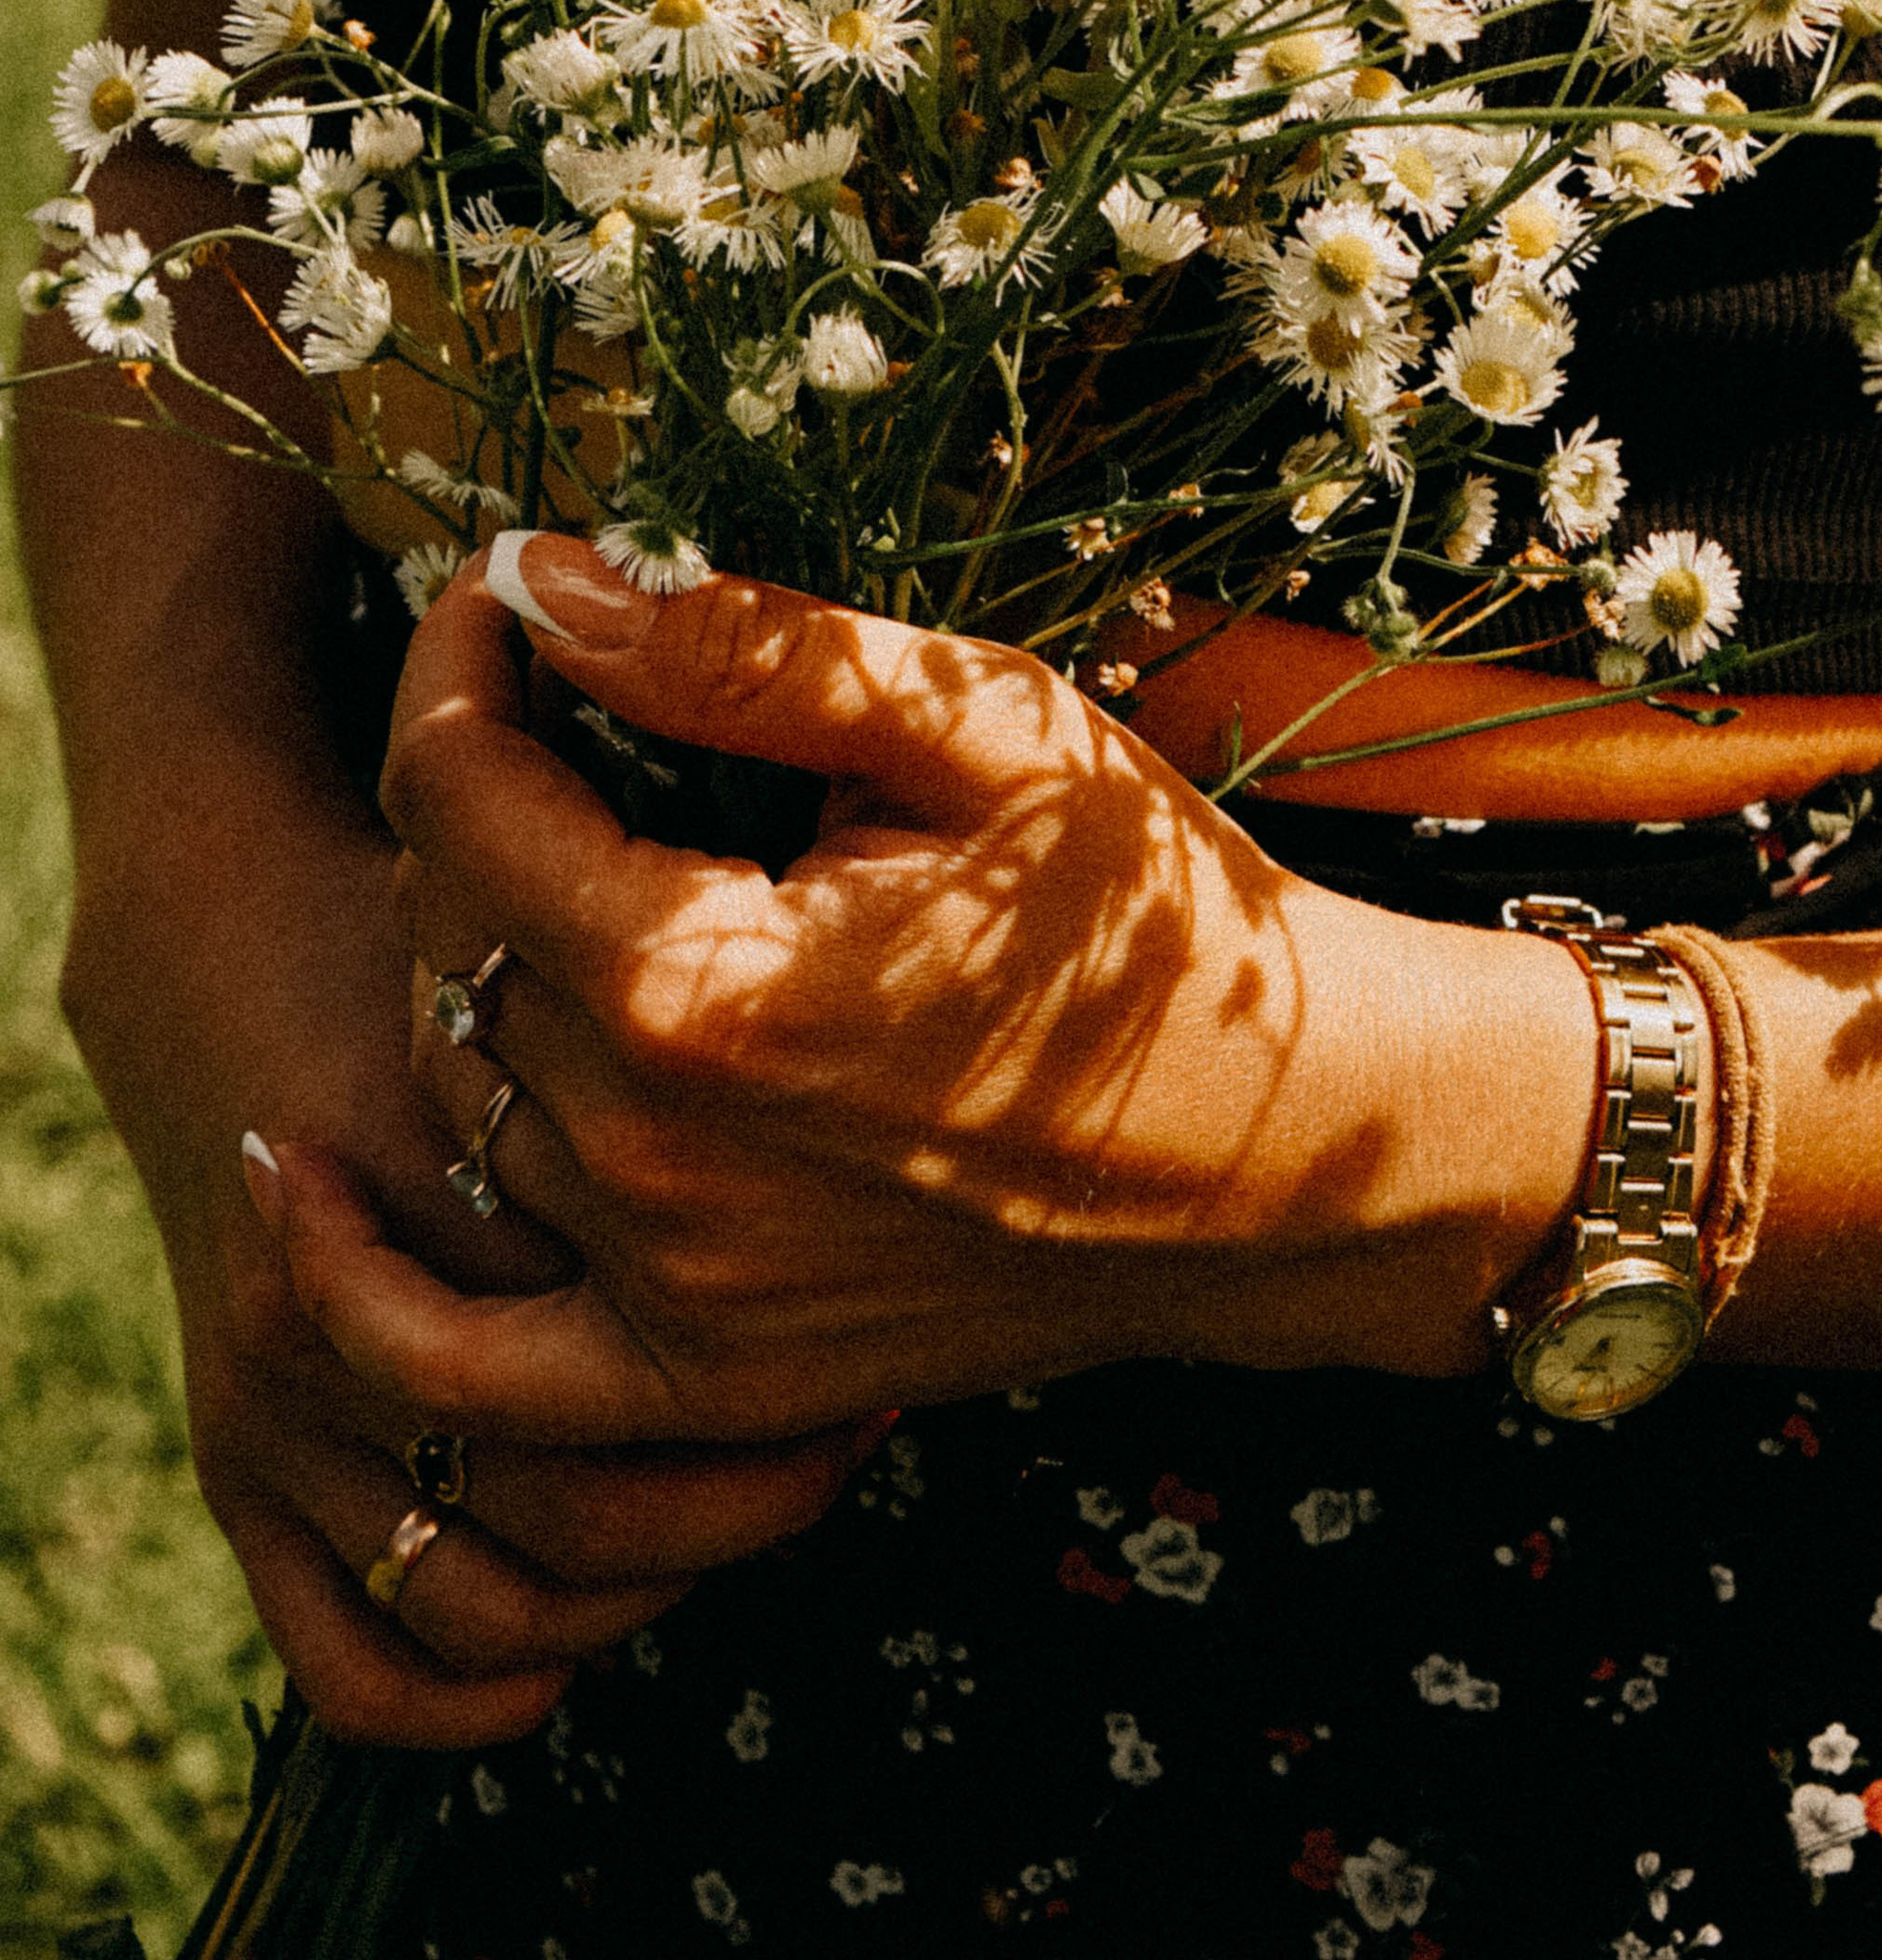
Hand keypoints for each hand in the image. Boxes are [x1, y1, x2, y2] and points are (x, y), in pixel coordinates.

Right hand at [67, 761, 868, 1746]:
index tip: (896, 1338)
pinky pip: (360, 1661)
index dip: (799, 1377)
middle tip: (860, 1417)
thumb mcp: (575, 949)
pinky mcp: (236, 1464)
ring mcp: (279, 1411)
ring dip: (644, 1586)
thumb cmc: (445, 936)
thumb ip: (690, 1060)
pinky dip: (479, 1693)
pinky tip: (589, 1646)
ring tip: (747, 1497)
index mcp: (439, 1183)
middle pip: (595, 1507)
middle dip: (754, 1491)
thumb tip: (888, 1146)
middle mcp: (344, 1320)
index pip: (651, 1360)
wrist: (236, 940)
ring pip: (500, 1601)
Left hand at [263, 540, 1604, 1459]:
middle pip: (436, 936)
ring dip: (456, 958)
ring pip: (447, 1089)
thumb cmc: (1157, 918)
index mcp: (711, 989)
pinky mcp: (705, 1385)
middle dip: (470, 791)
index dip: (456, 664)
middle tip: (561, 704)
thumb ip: (741, 653)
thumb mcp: (985, 728)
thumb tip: (540, 579)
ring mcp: (672, 1300)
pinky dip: (355, 1286)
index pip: (460, 799)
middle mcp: (656, 1165)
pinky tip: (287, 1177)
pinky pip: (460, 1365)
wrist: (1297, 1155)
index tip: (503, 589)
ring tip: (538, 855)